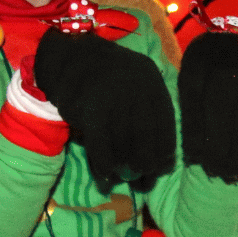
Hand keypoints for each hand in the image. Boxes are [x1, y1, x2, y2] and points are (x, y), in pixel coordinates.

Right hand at [34, 29, 175, 193]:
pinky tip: (106, 175)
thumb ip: (149, 112)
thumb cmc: (108, 79)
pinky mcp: (89, 109)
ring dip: (124, 167)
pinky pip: (100, 145)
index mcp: (151, 81)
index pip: (166, 123)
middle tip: (143, 179)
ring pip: (123, 143)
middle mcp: (135, 87)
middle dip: (146, 163)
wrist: (71, 57)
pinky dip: (104, 164)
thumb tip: (162, 158)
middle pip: (145, 135)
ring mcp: (111, 98)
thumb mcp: (136, 83)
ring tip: (124, 178)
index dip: (165, 149)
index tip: (162, 167)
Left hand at [178, 32, 237, 182]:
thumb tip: (194, 157)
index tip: (205, 169)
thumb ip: (191, 116)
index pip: (214, 124)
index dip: (209, 150)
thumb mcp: (189, 83)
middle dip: (229, 158)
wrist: (229, 37)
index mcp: (218, 77)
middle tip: (224, 177)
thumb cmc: (203, 64)